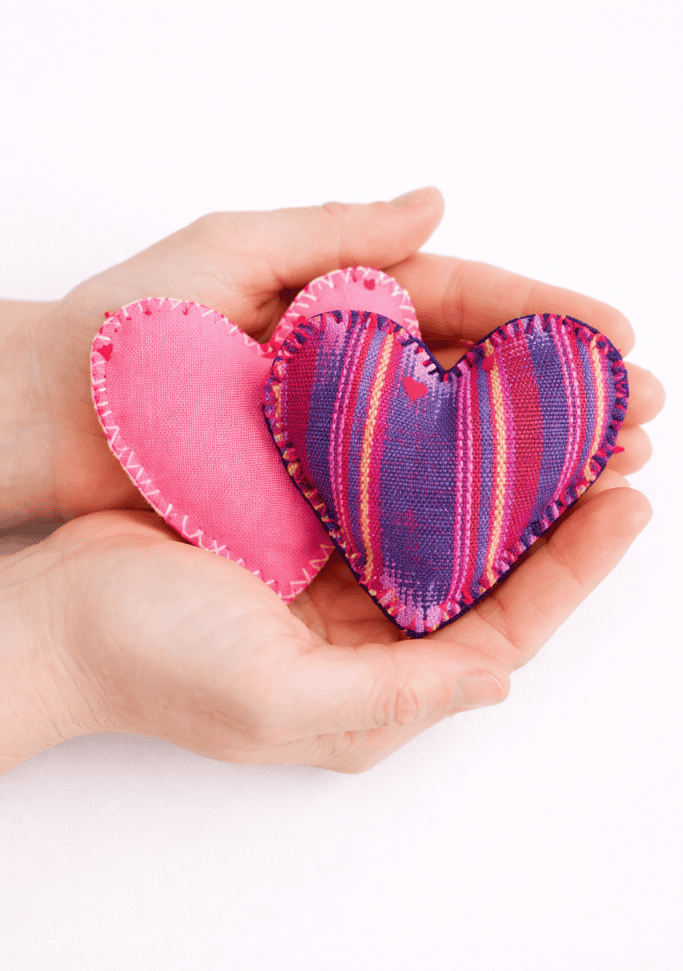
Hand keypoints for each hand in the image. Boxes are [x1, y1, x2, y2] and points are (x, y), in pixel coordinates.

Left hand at [0, 187, 662, 525]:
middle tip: (638, 413)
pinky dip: (458, 512)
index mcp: (341, 304)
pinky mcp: (311, 502)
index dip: (543, 315)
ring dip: (528, 461)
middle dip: (558, 396)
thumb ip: (333, 232)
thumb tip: (438, 200)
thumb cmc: (124, 329)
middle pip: (475, 381)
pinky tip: (515, 525)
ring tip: (604, 472)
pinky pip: (400, 506)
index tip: (615, 334)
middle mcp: (351, 376)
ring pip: (451, 449)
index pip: (463, 302)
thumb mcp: (226, 253)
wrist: (49, 424)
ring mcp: (336, 445)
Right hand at [0, 471, 649, 775]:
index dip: (572, 569)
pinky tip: (457, 401)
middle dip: (555, 508)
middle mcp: (371, 630)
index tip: (626, 502)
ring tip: (559, 413)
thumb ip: (395, 698)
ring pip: (445, 514)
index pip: (503, 624)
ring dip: (501, 467)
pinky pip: (386, 479)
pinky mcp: (303, 520)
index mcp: (379, 682)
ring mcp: (338, 570)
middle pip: (488, 564)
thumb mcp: (278, 701)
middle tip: (616, 441)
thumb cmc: (153, 665)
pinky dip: (426, 444)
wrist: (60, 613)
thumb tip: (499, 679)